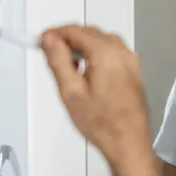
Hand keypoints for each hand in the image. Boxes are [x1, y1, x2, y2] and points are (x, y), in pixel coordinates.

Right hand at [40, 25, 150, 165]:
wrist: (129, 144)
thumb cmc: (99, 123)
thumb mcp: (71, 92)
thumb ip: (58, 60)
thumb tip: (49, 38)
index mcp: (106, 53)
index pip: (76, 30)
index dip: (55, 33)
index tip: (40, 42)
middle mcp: (122, 51)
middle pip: (90, 32)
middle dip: (69, 38)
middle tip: (50, 53)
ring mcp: (131, 61)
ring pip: (102, 40)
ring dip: (83, 45)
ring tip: (67, 64)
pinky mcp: (134, 71)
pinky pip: (113, 51)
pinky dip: (97, 53)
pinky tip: (87, 71)